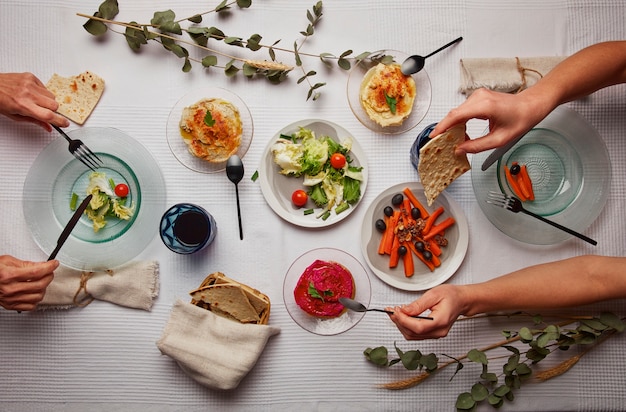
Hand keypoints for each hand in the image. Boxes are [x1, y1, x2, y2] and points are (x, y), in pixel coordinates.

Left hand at [0, 72, 69, 130]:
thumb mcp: (15, 116)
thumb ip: (34, 121)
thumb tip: (48, 127)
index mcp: (23, 106)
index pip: (48, 116)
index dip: (59, 121)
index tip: (64, 123)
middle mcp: (28, 94)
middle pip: (54, 105)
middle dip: (52, 110)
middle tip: (44, 111)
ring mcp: (30, 84)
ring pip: (52, 96)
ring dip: (48, 101)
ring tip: (36, 101)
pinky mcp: (31, 77)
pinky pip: (45, 87)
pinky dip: (42, 92)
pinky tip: (32, 93)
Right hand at [0, 255, 58, 310]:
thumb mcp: (6, 261)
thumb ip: (25, 264)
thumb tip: (41, 265)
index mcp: (8, 275)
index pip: (36, 272)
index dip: (49, 267)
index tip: (54, 264)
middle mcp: (10, 289)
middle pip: (40, 285)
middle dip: (48, 276)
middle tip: (49, 272)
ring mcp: (10, 299)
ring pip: (38, 296)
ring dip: (43, 288)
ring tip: (41, 282)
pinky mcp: (10, 306)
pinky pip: (30, 306)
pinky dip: (36, 299)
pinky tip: (34, 293)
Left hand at [387, 284, 466, 339]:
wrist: (462, 300)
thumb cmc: (452, 296)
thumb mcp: (433, 294)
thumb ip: (418, 305)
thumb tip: (404, 311)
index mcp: (441, 321)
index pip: (417, 327)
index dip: (403, 320)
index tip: (395, 311)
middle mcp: (439, 331)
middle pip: (413, 333)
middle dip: (399, 322)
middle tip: (392, 310)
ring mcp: (436, 334)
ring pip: (412, 335)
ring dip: (401, 325)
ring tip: (395, 312)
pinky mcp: (433, 333)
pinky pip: (416, 334)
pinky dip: (406, 326)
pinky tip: (403, 317)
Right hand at [429, 88, 552, 155]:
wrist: (532, 105)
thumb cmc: (522, 118)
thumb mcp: (500, 139)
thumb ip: (478, 146)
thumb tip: (461, 149)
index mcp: (485, 106)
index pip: (456, 116)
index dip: (442, 127)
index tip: (434, 136)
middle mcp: (480, 97)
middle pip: (454, 114)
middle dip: (446, 129)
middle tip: (441, 143)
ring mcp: (479, 95)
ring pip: (458, 112)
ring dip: (454, 126)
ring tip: (455, 140)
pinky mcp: (479, 97)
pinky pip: (463, 110)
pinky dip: (460, 121)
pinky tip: (463, 133)